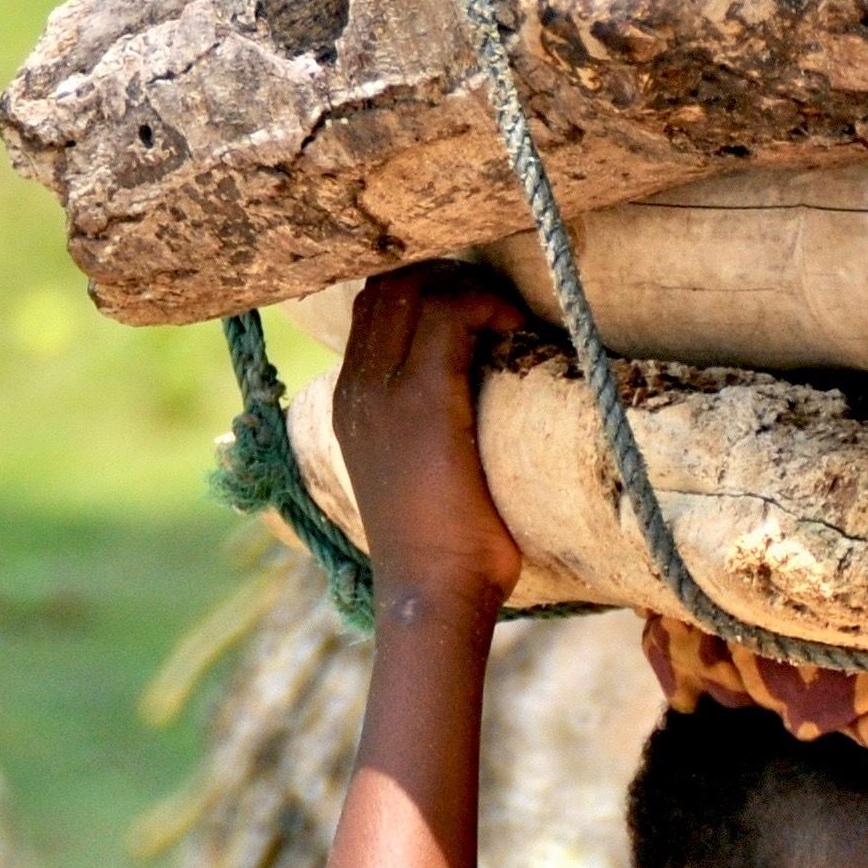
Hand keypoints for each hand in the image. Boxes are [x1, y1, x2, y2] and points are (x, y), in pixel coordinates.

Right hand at [332, 264, 527, 608]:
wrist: (432, 592)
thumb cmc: (444, 548)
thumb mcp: (419, 477)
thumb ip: (427, 438)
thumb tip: (472, 421)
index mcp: (350, 402)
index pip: (373, 306)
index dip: (425, 286)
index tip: (476, 304)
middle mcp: (356, 388)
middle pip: (390, 286)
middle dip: (449, 276)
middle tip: (498, 301)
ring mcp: (383, 392)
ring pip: (416, 290)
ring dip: (469, 287)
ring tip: (508, 313)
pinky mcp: (424, 400)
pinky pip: (451, 317)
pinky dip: (487, 306)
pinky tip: (518, 328)